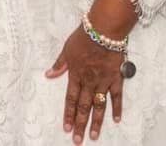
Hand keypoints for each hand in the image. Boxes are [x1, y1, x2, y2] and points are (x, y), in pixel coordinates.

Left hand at [46, 26, 123, 142]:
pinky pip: (117, 96)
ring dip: (96, 122)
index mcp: (75, 75)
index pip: (70, 99)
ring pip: (99, 106)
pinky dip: (117, 108)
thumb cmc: (84, 37)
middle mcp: (89, 82)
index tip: (66, 128)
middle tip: (78, 140)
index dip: (68, 114)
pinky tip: (116, 119)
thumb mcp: (66, 50)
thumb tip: (49, 75)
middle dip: (80, 124)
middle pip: (84, 107)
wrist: (104, 30)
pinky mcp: (116, 78)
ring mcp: (104, 81)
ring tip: (94, 136)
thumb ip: (59, 64)